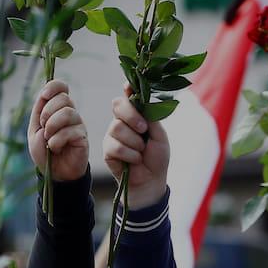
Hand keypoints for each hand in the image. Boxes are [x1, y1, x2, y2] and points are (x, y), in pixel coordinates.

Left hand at [27, 81, 88, 181]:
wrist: (53, 173)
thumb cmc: (44, 152)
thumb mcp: (34, 131)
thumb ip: (38, 112)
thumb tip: (44, 94)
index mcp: (57, 108)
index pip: (61, 86)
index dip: (54, 86)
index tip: (44, 95)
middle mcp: (70, 113)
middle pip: (64, 98)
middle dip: (48, 112)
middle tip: (44, 127)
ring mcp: (78, 125)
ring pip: (67, 113)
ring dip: (52, 126)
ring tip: (49, 139)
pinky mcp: (82, 137)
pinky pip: (70, 131)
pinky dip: (57, 140)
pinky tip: (55, 148)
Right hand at [102, 85, 168, 208]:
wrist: (151, 180)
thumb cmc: (157, 157)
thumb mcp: (159, 134)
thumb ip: (150, 116)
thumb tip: (141, 98)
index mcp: (136, 115)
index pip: (129, 97)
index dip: (128, 89)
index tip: (129, 86)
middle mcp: (122, 121)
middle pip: (118, 105)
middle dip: (132, 116)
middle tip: (144, 130)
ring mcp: (112, 135)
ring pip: (116, 128)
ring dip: (134, 142)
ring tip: (141, 151)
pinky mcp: (107, 150)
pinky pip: (115, 146)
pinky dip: (130, 155)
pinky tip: (135, 160)